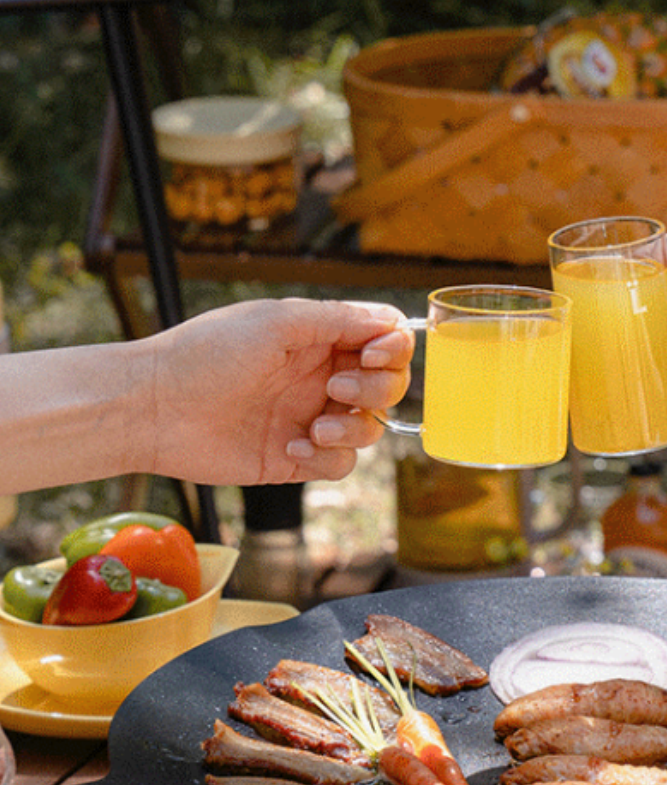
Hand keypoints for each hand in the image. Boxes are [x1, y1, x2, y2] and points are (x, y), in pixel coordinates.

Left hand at [142, 298, 413, 484]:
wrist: (156, 409)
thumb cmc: (205, 355)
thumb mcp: (276, 323)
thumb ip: (339, 320)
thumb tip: (392, 322)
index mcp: (318, 338)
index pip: (385, 341)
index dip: (392, 349)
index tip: (369, 355)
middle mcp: (320, 378)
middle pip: (389, 386)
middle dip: (377, 389)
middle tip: (338, 387)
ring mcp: (311, 418)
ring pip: (370, 428)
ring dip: (352, 428)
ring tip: (314, 428)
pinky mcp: (297, 458)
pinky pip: (341, 464)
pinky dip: (326, 458)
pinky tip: (290, 447)